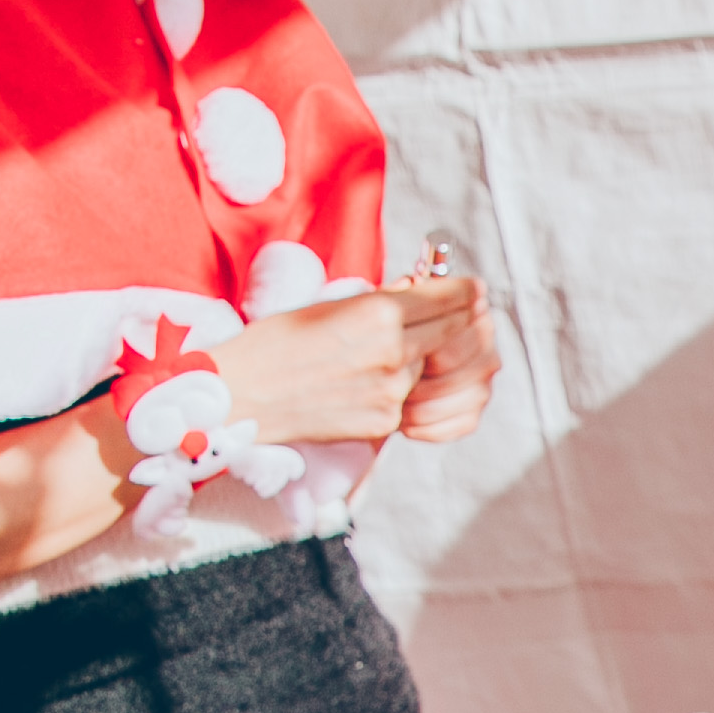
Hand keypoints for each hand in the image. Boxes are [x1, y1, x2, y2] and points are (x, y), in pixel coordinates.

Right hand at [212, 277, 481, 448]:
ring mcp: (392, 393)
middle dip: (456, 321)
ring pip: (433, 367)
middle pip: (453, 333)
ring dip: (427, 356)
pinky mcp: (384, 423)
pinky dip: (405, 385)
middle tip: (454, 313)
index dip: (464, 292)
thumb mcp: (331, 304)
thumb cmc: (276, 344)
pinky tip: (378, 376)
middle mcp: (393, 354)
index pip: (449, 299)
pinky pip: (413, 398)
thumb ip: (383, 299)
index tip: (471, 289)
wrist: (242, 396)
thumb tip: (422, 290)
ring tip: (397, 347)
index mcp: (378, 314)